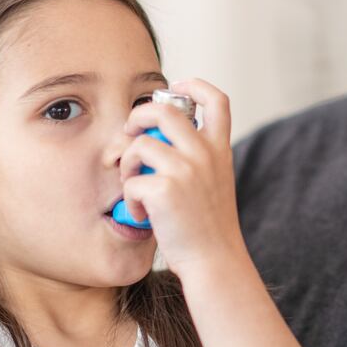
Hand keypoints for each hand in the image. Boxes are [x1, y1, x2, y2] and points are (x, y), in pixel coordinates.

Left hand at [120, 78, 247, 277]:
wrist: (214, 261)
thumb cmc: (208, 228)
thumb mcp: (214, 182)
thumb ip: (197, 158)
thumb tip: (155, 139)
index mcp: (219, 149)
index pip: (216, 100)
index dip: (194, 85)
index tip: (176, 87)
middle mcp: (204, 153)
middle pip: (164, 110)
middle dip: (137, 116)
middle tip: (130, 133)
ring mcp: (185, 170)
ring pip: (139, 144)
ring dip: (127, 164)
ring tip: (133, 186)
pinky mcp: (164, 190)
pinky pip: (130, 181)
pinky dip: (128, 199)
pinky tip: (139, 215)